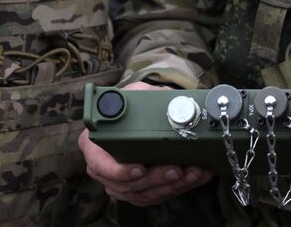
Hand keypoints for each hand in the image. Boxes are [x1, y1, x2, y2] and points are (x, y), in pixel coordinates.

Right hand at [78, 82, 212, 204]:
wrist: (137, 118)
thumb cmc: (132, 106)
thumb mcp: (133, 94)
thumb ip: (144, 96)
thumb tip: (170, 103)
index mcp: (95, 146)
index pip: (100, 165)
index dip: (120, 171)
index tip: (140, 169)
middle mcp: (103, 170)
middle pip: (126, 185)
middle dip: (156, 179)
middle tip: (177, 170)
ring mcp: (120, 184)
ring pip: (145, 194)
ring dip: (172, 186)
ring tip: (193, 173)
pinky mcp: (138, 191)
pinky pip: (157, 196)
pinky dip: (178, 188)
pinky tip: (195, 178)